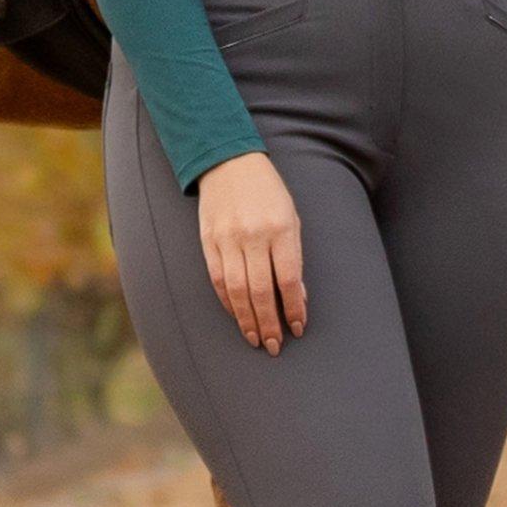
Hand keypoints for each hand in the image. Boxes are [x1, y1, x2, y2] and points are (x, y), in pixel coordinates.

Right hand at [195, 151, 308, 352]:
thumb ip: (294, 257)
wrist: (229, 161)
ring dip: (247, 320)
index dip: (294, 308)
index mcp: (281, 228)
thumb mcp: (291, 218)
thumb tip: (298, 296)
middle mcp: (253, 235)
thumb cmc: (268, 192)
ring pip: (236, 291)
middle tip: (275, 345)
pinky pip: (217, 280)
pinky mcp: (208, 241)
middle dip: (270, 323)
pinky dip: (228, 302)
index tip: (298, 327)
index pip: (288, 279)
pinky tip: (237, 316)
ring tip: (256, 338)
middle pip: (262, 291)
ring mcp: (228, 239)